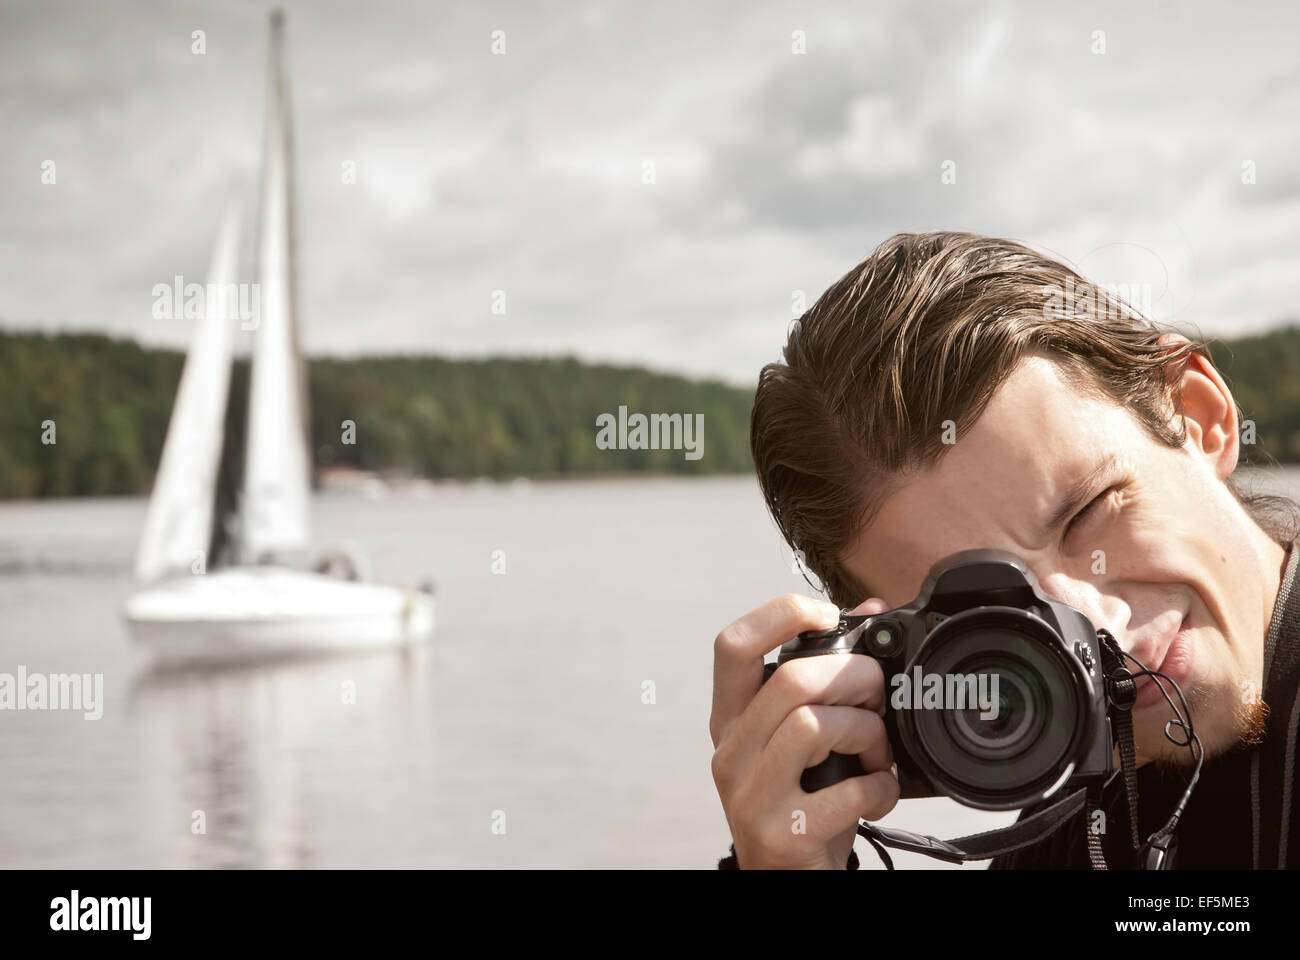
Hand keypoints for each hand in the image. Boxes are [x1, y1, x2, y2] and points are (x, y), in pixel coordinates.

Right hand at [710, 594, 899, 867]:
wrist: (788, 884)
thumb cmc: (801, 805)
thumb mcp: (803, 743)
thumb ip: (827, 680)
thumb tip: (870, 611)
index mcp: (730, 721)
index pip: (733, 645)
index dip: (780, 614)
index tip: (826, 616)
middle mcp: (730, 754)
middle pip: (791, 680)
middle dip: (855, 678)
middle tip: (877, 697)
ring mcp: (750, 796)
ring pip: (815, 725)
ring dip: (867, 734)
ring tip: (876, 754)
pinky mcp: (781, 835)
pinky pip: (847, 790)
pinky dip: (879, 787)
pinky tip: (877, 794)